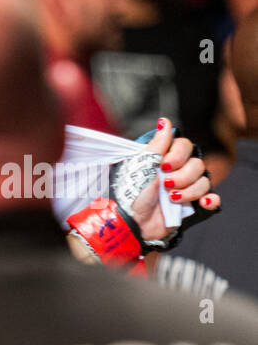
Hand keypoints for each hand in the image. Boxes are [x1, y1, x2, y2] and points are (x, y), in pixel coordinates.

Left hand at [126, 119, 219, 242]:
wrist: (132, 223)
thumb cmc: (132, 194)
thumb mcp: (141, 166)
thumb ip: (156, 144)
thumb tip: (164, 121)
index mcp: (165, 160)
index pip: (185, 146)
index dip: (178, 155)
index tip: (163, 165)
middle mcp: (178, 171)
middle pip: (197, 163)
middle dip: (182, 176)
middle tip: (166, 184)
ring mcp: (186, 189)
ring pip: (204, 181)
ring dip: (189, 190)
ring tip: (171, 199)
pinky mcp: (191, 206)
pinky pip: (212, 198)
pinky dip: (210, 200)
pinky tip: (202, 203)